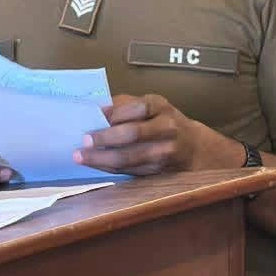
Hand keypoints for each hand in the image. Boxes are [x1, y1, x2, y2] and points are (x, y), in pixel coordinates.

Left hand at [74, 94, 233, 174]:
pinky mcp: (160, 171)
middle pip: (133, 134)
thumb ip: (124, 104)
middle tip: (84, 141)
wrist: (193, 147)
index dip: (114, 113)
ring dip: (102, 158)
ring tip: (81, 157)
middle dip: (105, 138)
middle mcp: (167, 128)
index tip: (93, 115)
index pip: (138, 107)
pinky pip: (131, 171)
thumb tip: (96, 109)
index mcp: (160, 106)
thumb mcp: (150, 105)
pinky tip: (96, 164)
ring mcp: (165, 152)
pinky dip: (110, 168)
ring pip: (130, 157)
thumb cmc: (162, 122)